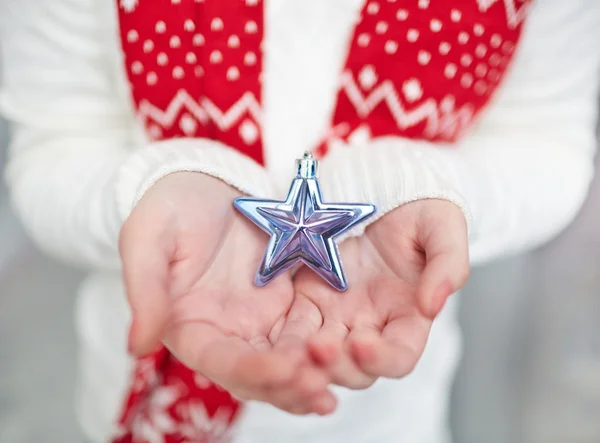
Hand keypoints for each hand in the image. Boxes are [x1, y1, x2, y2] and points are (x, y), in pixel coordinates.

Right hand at [119, 172, 334, 414]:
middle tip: (323, 391)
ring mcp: (258, 321)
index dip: (252, 372)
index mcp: (189, 327)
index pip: (221, 362)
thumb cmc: (169, 207)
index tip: (287, 371)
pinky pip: (308, 332)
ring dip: (313, 376)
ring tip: (342, 383)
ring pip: (288, 362)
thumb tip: (137, 346)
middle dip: (289, 387)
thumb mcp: (148, 239)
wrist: (206, 181)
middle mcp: (226, 334)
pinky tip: (352, 349)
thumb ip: (146, 290)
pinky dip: (325, 346)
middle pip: (259, 376)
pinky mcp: (284, 304)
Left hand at [275, 199, 468, 388]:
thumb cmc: (418, 207)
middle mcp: (371, 324)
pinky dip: (286, 341)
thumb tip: (432, 305)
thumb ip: (448, 265)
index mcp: (407, 316)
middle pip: (356, 368)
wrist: (381, 184)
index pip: (400, 355)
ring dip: (306, 361)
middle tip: (318, 350)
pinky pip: (294, 328)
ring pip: (320, 357)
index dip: (383, 358)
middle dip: (337, 366)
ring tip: (290, 353)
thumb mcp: (442, 227)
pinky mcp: (307, 299)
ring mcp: (337, 314)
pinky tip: (273, 340)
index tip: (363, 344)